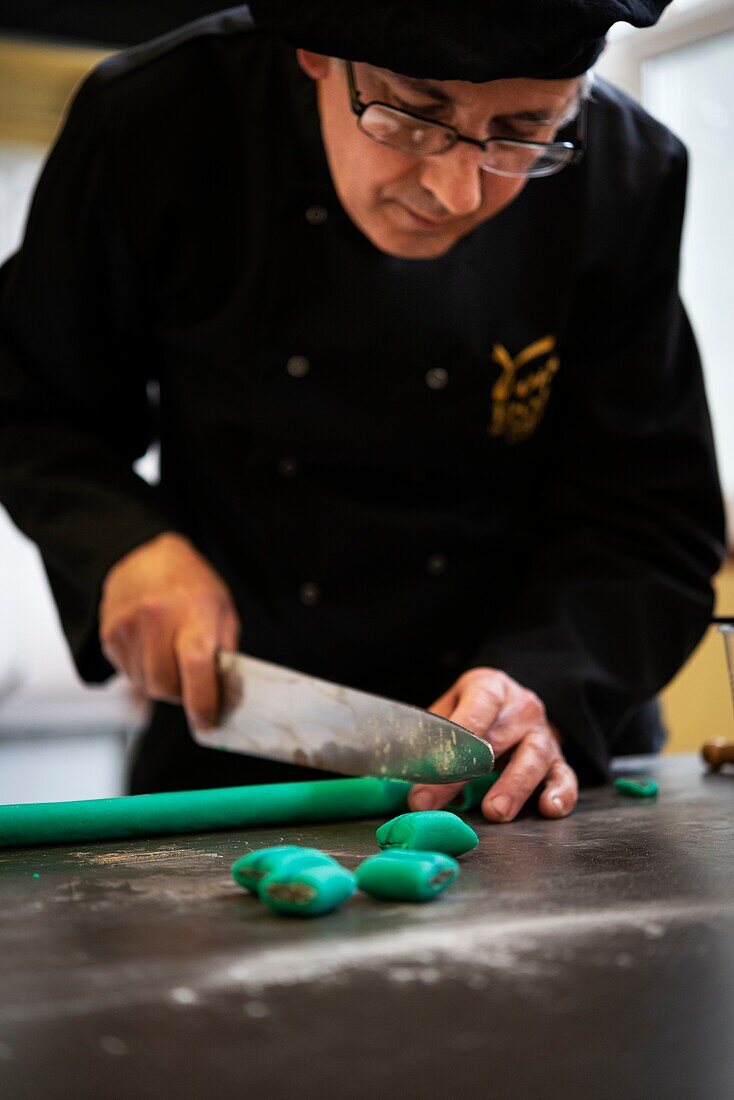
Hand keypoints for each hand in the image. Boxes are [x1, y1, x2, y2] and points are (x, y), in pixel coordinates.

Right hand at [99, 532, 239, 728]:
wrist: (145, 557)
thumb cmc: (192, 587)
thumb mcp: (221, 611)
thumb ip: (224, 654)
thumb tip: (223, 698)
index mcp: (192, 612)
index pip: (195, 665)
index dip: (202, 701)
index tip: (207, 722)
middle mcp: (156, 618)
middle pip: (165, 685)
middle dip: (181, 694)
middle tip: (192, 681)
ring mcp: (127, 626)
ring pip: (145, 684)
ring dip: (161, 682)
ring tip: (170, 654)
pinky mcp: (108, 635)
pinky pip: (128, 674)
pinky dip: (143, 672)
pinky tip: (151, 647)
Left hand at [408, 667, 577, 821]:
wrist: (517, 702)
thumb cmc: (475, 710)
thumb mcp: (451, 707)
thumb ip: (431, 733)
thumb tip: (398, 766)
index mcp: (491, 688)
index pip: (474, 710)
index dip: (450, 743)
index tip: (426, 772)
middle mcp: (521, 709)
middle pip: (496, 739)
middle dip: (464, 774)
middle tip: (438, 802)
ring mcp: (543, 735)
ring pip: (534, 758)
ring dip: (514, 786)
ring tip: (495, 812)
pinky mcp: (559, 760)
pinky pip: (565, 776)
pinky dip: (561, 793)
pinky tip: (549, 808)